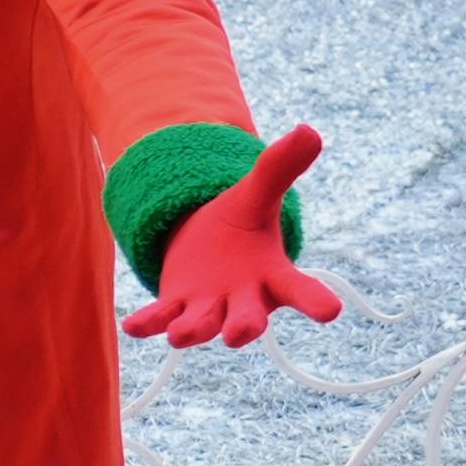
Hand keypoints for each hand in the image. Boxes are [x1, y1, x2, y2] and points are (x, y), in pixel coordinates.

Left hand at [124, 124, 338, 348]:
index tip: (331, 311)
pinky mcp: (176, 306)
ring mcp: (208, 308)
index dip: (315, 301)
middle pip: (248, 319)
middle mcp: (244, 300)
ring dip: (193, 330)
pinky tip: (134, 326)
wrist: (205, 243)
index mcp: (272, 275)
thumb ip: (280, 168)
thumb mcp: (256, 194)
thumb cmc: (241, 226)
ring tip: (181, 334)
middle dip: (244, 327)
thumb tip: (309, 130)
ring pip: (203, 324)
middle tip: (240, 334)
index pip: (299, 290)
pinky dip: (150, 323)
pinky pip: (162, 317)